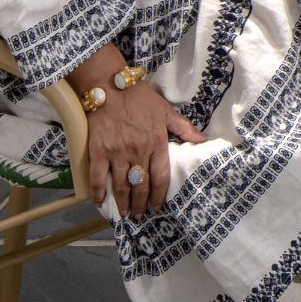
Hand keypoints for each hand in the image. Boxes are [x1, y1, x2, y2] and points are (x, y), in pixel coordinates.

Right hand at [85, 81, 206, 218]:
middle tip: (140, 215)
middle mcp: (138, 151)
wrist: (112, 87)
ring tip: (125, 214)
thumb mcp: (166, 111)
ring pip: (121, 185)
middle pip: (141, 185)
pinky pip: (97, 177)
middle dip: (141, 204)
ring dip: (123, 203)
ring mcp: (117, 153)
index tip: (158, 206)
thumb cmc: (141, 99)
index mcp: (156, 143)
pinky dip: (98, 192)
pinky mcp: (98, 151)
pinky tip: (100, 203)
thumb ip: (184, 128)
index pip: (160, 177)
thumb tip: (203, 140)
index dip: (159, 195)